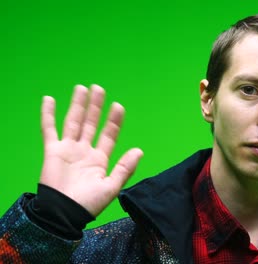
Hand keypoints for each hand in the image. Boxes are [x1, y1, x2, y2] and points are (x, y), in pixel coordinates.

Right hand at [39, 84, 142, 216]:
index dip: (114, 121)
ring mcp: (68, 149)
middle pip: (91, 123)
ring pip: (73, 122)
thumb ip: (125, 168)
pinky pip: (49, 129)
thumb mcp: (112, 187)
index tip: (118, 106)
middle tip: (99, 89)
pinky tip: (49, 99)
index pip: (109, 135)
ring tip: (82, 88)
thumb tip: (139, 150)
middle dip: (95, 107)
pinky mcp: (52, 151)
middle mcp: (84, 151)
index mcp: (99, 159)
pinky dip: (48, 115)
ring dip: (77, 105)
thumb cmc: (89, 204)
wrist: (64, 214)